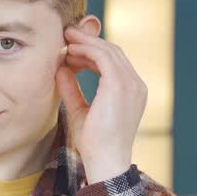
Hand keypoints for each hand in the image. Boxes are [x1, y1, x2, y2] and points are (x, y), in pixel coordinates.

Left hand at [54, 25, 147, 183]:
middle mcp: (135, 85)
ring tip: (67, 38)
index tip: (72, 48)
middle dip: (89, 41)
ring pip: (109, 51)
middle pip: (113, 52)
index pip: (114, 62)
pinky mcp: (120, 85)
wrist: (104, 161)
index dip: (92, 51)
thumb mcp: (79, 111)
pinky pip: (104, 57)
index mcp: (131, 92)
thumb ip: (72, 90)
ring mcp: (131, 84)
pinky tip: (72, 50)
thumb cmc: (94, 144)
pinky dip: (87, 50)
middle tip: (68, 34)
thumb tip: (61, 70)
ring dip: (86, 42)